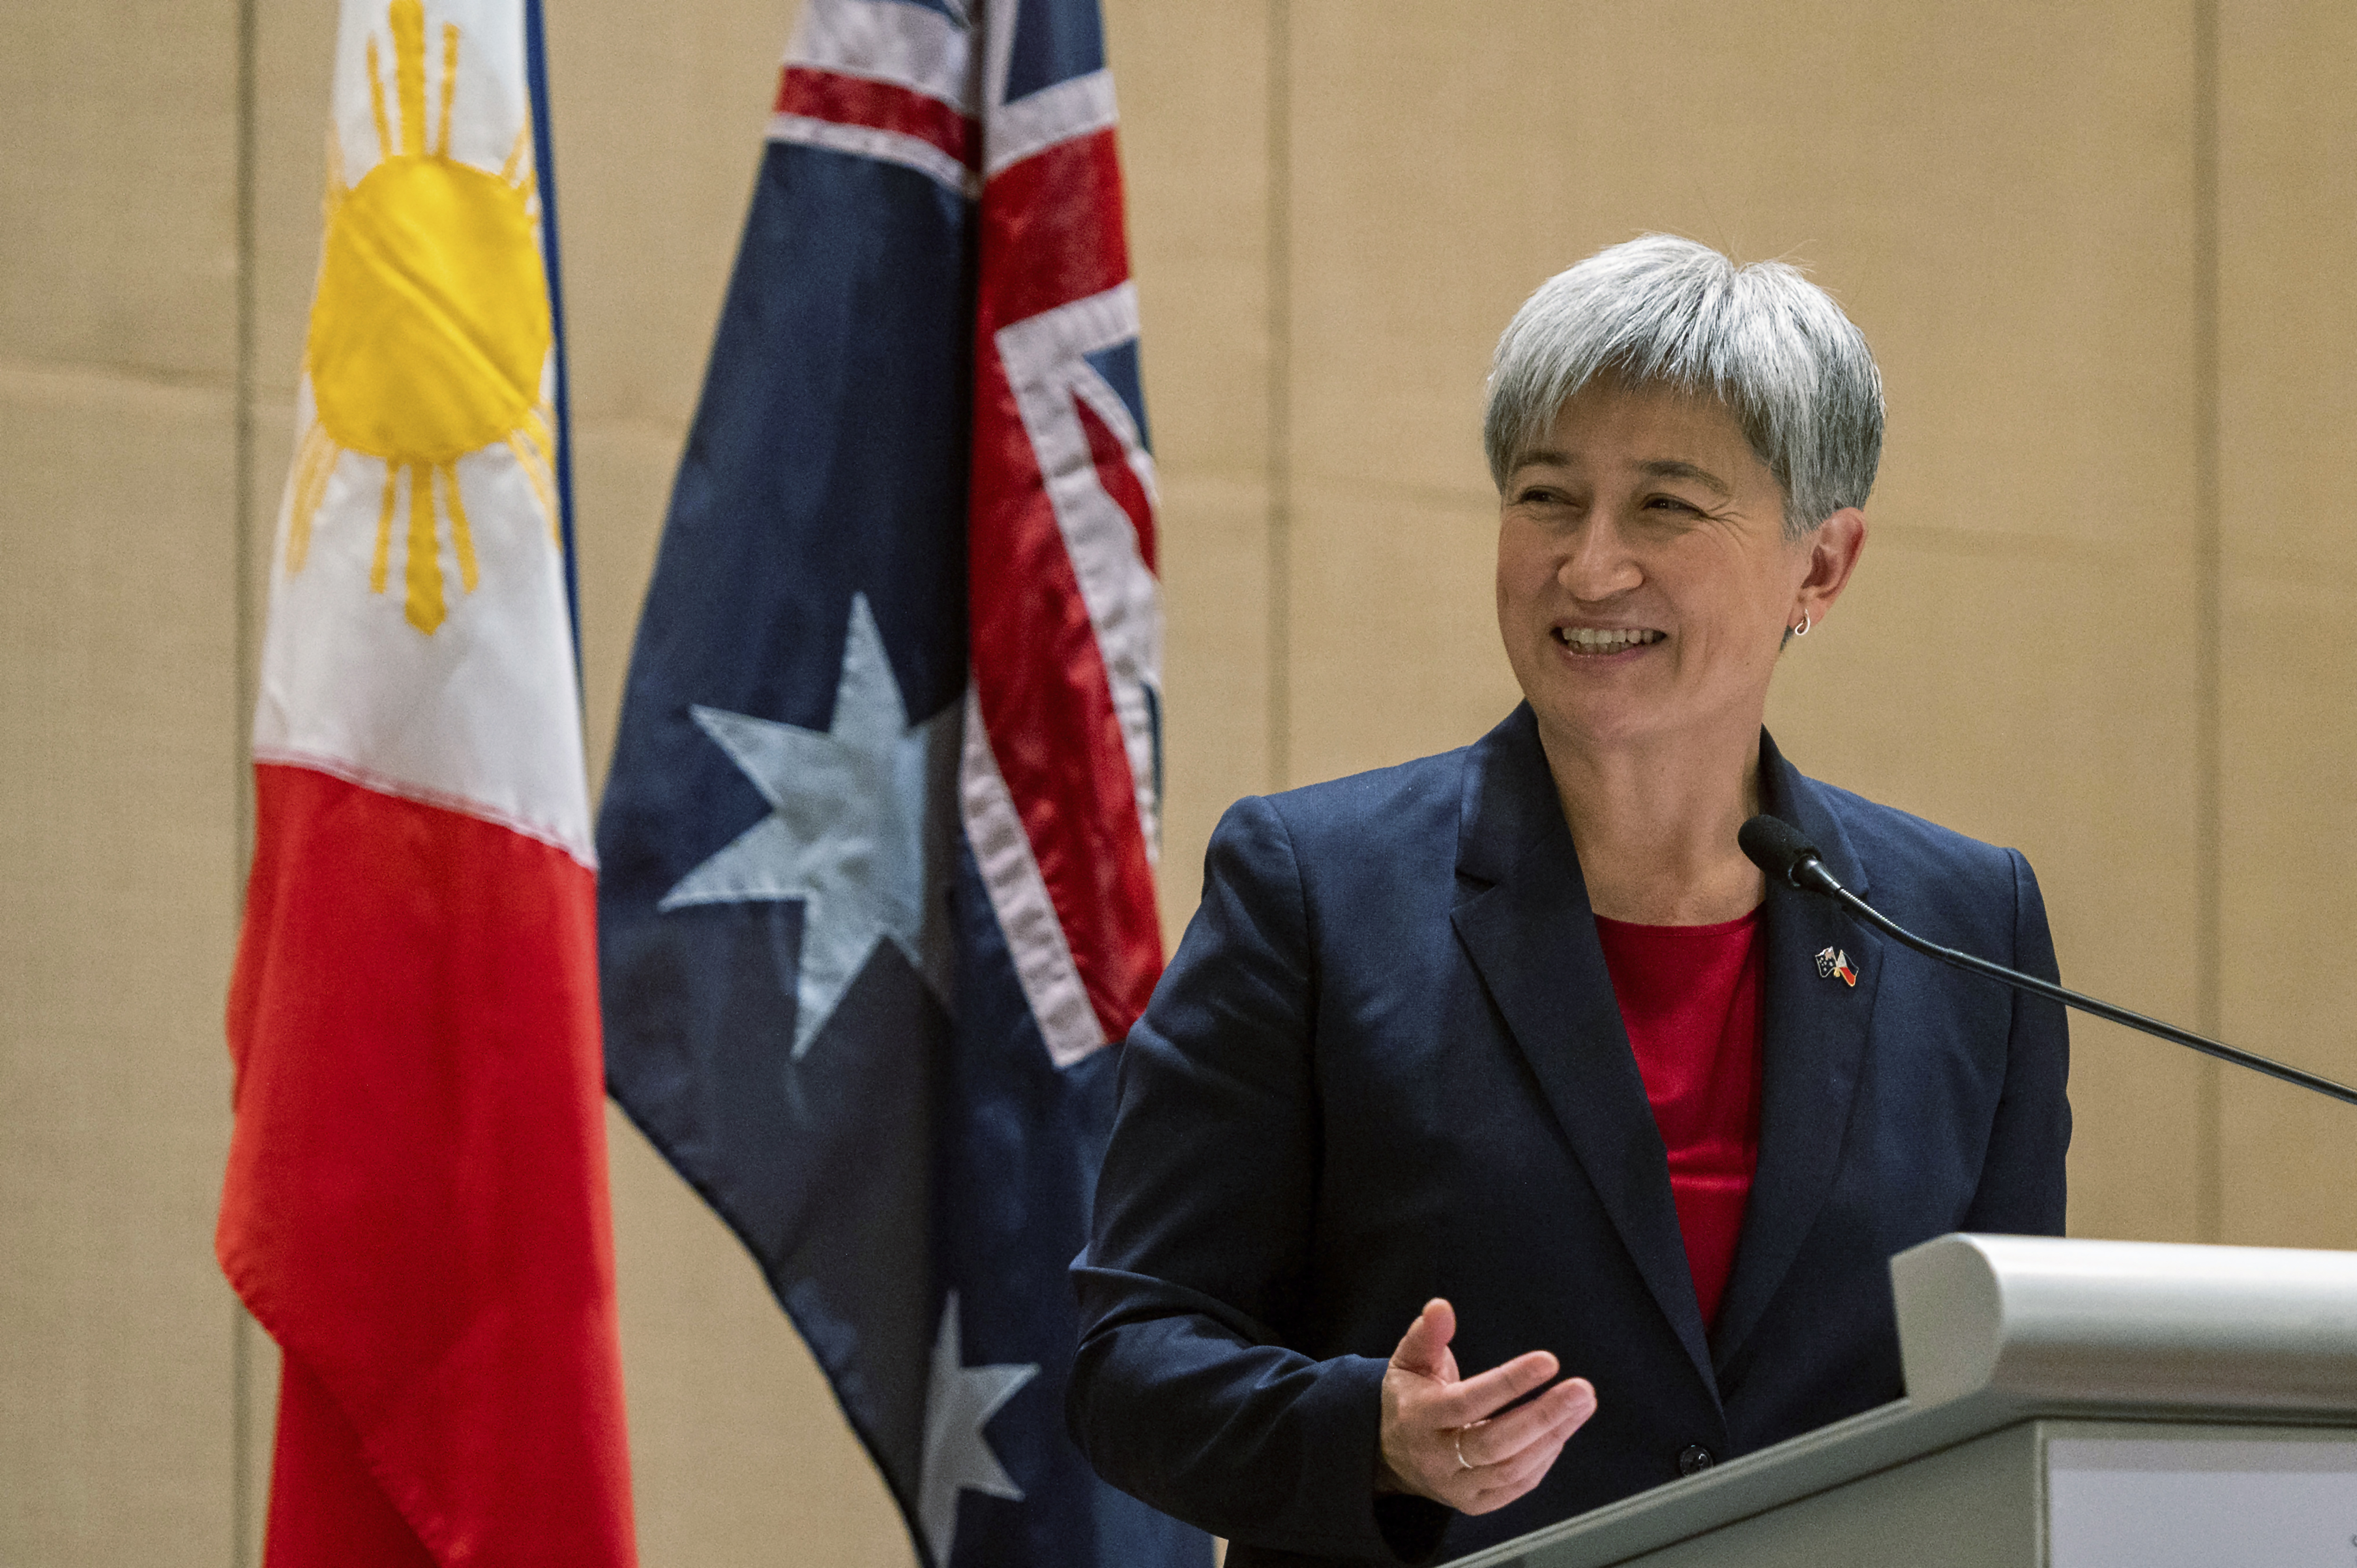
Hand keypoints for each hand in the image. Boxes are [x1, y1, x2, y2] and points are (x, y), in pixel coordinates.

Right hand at [1374, 1298, 1597, 1514]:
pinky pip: (1517, 1485)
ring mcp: (1456, 1486)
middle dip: (1543, 1416)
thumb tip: (1441, 1307)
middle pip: (1495, 1444)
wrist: (1392, 1454)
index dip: (1509, 1383)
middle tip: (1581, 1390)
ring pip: (1512, 1468)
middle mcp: (1436, 1457)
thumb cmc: (1410, 1398)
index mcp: (1419, 1418)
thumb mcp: (1409, 1360)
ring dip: (1553, 1436)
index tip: (1548, 1361)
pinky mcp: (1474, 1503)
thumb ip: (1427, 1334)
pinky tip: (1562, 1431)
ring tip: (1582, 1405)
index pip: (1468, 1403)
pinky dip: (1544, 1459)